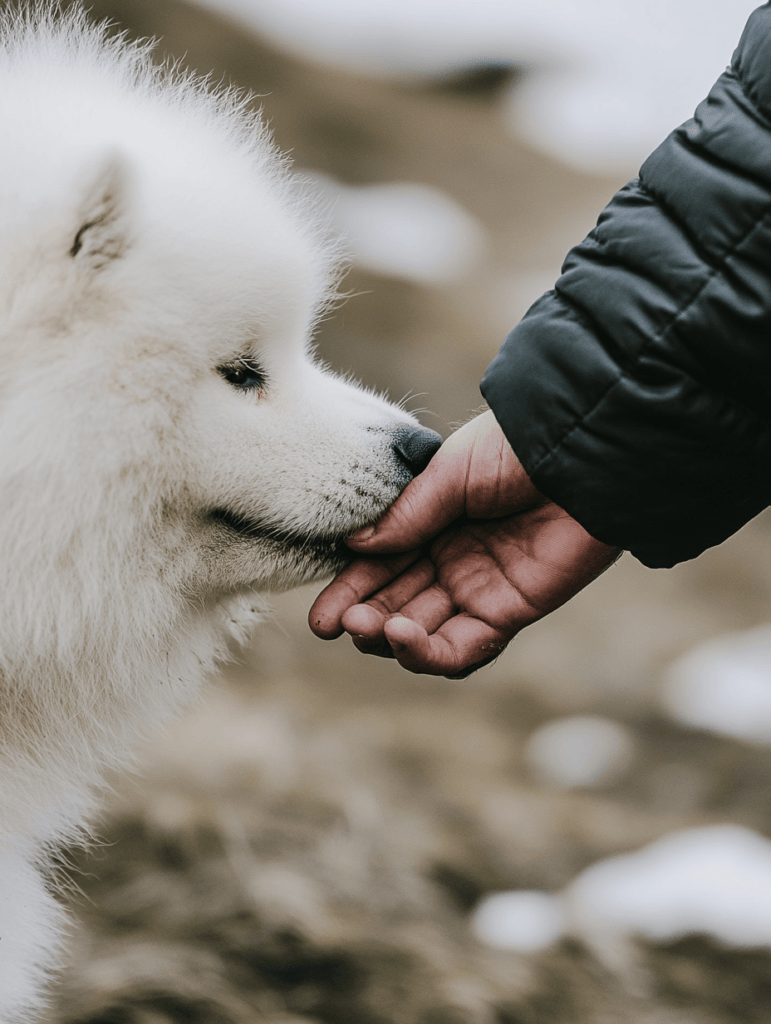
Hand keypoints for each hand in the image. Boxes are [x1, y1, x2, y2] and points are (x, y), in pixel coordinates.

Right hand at [309, 411, 617, 676]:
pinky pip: (465, 646)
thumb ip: (407, 515)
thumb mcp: (449, 474)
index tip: (321, 616)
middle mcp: (453, 560)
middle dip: (364, 617)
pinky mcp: (511, 610)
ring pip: (425, 631)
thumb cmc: (516, 450)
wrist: (581, 456)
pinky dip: (430, 651)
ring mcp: (480, 588)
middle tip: (337, 624)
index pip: (382, 567)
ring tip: (367, 628)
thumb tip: (354, 546)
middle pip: (398, 603)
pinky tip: (402, 637)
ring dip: (391, 637)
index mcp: (433, 522)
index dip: (350, 592)